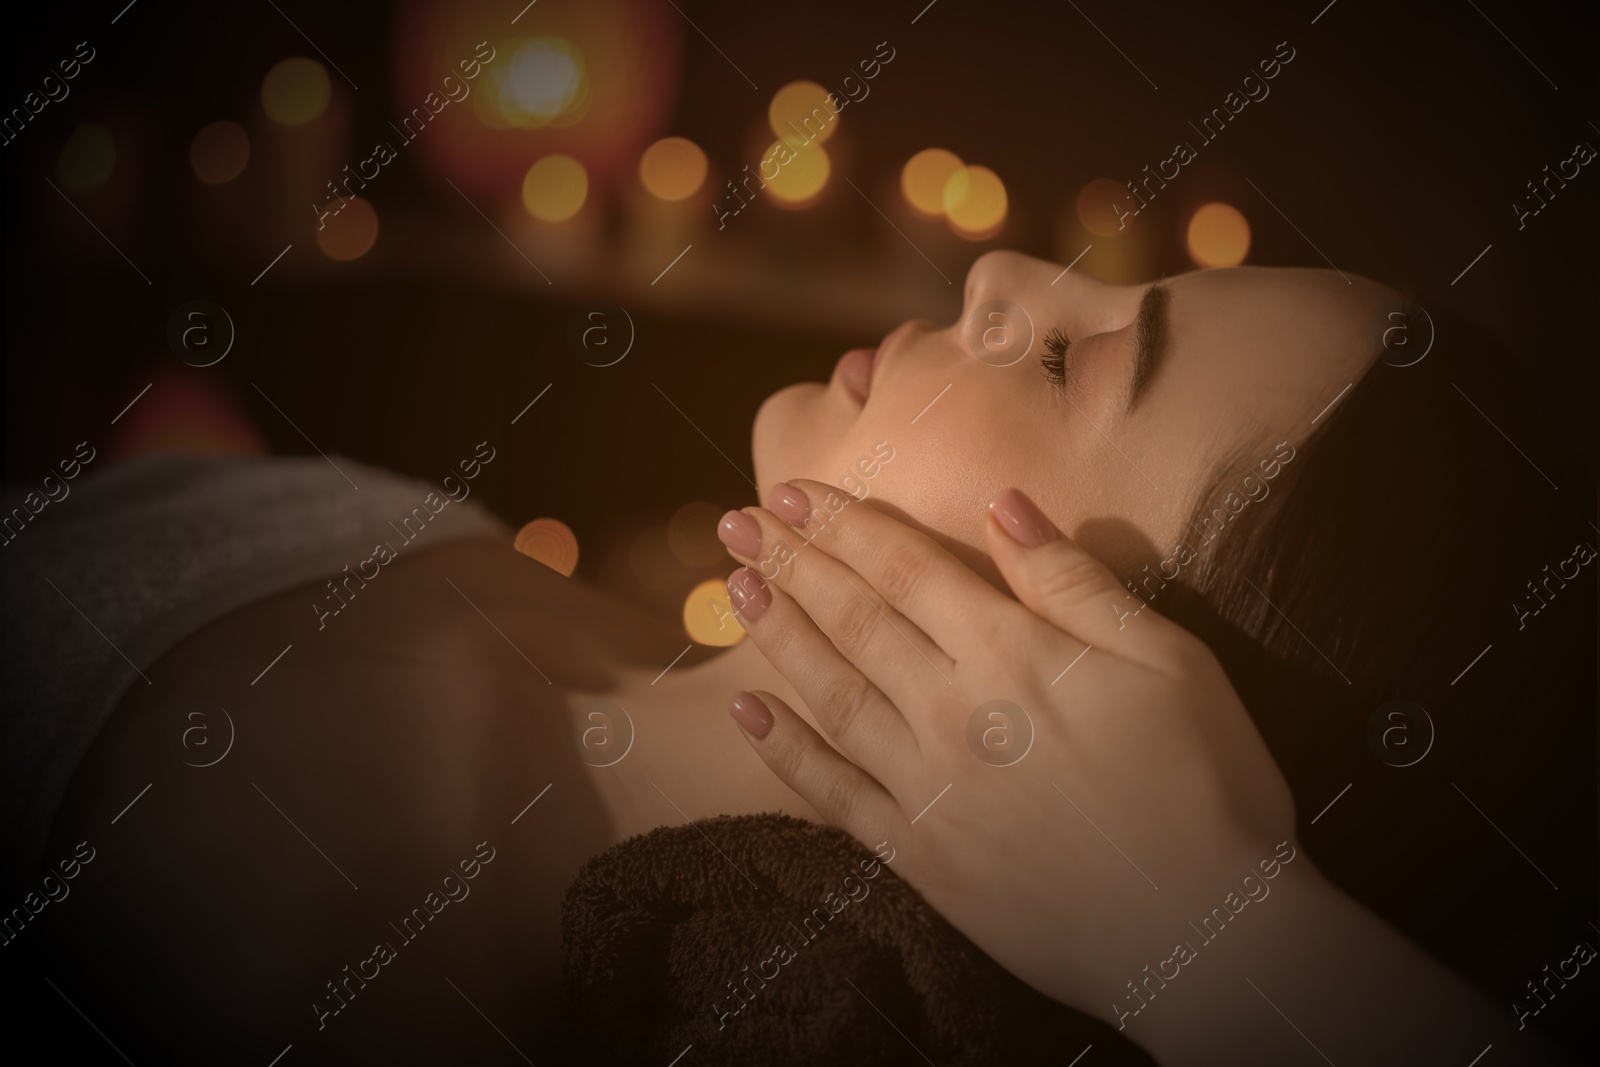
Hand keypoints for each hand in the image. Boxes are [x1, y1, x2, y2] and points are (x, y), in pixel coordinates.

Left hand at [718, 482, 1566, 1065]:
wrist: (1206, 940)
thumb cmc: (1206, 789)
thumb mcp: (1169, 661)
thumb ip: (1073, 581)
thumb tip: (1002, 503)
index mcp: (1015, 654)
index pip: (907, 568)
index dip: (845, 524)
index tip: (795, 492)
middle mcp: (954, 712)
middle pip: (855, 619)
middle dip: (792, 564)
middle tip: (738, 525)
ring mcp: (929, 788)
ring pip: (831, 693)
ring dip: (777, 637)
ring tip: (736, 590)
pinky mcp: (920, 857)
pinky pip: (833, 795)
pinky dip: (784, 753)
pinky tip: (745, 713)